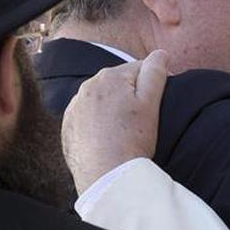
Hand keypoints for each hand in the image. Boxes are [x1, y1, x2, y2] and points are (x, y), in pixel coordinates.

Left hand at [62, 50, 168, 193]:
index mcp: (109, 77)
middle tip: (144, 119)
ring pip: (103, 99)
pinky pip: (89, 116)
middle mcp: (87, 87)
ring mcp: (74, 107)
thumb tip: (160, 53)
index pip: (139, 69)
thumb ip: (155, 73)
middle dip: (132, 94)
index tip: (160, 105)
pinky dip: (100, 122)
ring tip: (128, 130)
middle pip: (119, 83)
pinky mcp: (68, 126)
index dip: (154, 85)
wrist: (106, 176)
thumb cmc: (133, 139)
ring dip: (116, 107)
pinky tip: (111, 137)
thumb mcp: (151, 103)